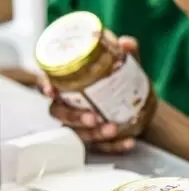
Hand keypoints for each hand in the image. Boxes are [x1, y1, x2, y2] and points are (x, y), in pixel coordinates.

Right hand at [41, 35, 139, 154]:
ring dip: (95, 134)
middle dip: (74, 117)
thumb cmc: (121, 80)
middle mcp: (70, 107)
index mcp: (70, 87)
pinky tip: (128, 143)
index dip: (46, 86)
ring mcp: (82, 125)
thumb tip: (126, 43)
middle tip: (92, 117)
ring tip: (113, 128)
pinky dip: (115, 146)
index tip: (50, 89)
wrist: (140, 102)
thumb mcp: (125, 65)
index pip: (50, 85)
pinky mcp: (97, 139)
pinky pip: (102, 147)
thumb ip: (126, 53)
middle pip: (61, 114)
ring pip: (79, 133)